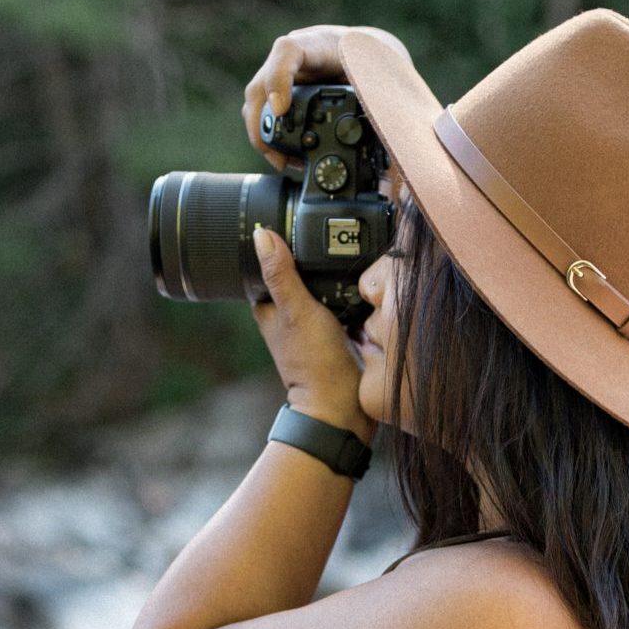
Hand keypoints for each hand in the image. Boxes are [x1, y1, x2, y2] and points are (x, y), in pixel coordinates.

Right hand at [243, 24, 411, 172]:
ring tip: (283, 163)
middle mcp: (296, 58)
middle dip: (261, 123)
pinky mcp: (283, 93)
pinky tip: (286, 159)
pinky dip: (270, 138)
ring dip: (262, 136)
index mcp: (320, 44)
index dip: (279, 79)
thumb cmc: (375, 62)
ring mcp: (285, 75)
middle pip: (261, 84)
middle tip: (276, 155)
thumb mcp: (383, 76)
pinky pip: (265, 114)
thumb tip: (392, 141)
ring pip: (256, 102)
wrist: (370, 52)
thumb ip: (382, 99)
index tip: (281, 110)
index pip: (289, 51)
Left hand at [251, 225, 376, 444]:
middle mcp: (292, 314)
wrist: (347, 406)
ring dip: (337, 273)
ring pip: (325, 285)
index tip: (295, 222)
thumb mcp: (298, 311)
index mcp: (271, 308)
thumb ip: (281, 275)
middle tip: (331, 236)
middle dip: (315, 256)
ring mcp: (318, 323)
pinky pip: (348, 300)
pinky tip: (367, 280)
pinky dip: (355, 290)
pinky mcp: (343, 330)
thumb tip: (261, 235)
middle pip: (301, 272)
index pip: (270, 264)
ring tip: (352, 254)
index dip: (280, 243)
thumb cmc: (316, 365)